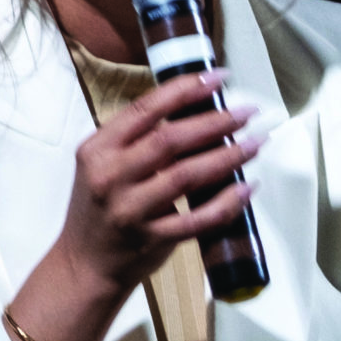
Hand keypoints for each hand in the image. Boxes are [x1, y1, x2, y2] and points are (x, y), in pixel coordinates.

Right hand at [3, 73, 260, 340]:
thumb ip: (137, 141)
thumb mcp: (103, 166)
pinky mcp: (152, 239)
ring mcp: (130, 210)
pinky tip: (248, 187)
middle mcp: (110, 176)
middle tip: (247, 113)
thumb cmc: (101, 209)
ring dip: (227, 157)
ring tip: (256, 143)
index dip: (185, 89)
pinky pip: (199, 218)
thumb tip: (194, 109)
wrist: (85, 264)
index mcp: (98, 149)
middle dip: (215, 122)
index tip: (218, 76)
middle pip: (171, 140)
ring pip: (187, 176)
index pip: (145, 110)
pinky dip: (227, 203)